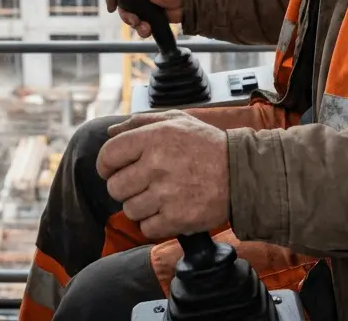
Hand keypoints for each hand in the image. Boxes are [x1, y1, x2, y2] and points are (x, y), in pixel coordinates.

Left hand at [96, 110, 229, 239]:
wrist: (241, 172)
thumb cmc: (206, 145)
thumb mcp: (176, 120)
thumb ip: (140, 122)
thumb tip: (110, 132)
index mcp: (153, 137)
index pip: (108, 155)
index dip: (106, 165)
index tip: (113, 170)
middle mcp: (156, 164)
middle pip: (115, 187)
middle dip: (124, 187)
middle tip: (142, 184)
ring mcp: (166, 193)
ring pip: (129, 210)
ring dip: (140, 206)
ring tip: (159, 197)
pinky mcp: (177, 218)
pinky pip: (146, 228)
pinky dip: (154, 223)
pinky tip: (168, 210)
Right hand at [106, 0, 182, 37]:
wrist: (187, 4)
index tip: (111, 8)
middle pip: (122, 3)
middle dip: (126, 15)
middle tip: (134, 21)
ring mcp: (142, 2)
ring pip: (129, 15)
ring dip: (134, 23)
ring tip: (144, 27)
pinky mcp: (147, 13)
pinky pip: (138, 22)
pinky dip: (141, 28)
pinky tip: (147, 30)